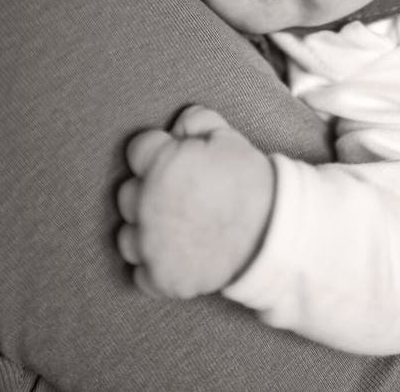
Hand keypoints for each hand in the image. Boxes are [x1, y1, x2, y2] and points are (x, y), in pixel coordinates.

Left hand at [117, 105, 274, 298]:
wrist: (272, 233)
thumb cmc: (249, 182)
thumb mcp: (228, 138)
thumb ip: (196, 122)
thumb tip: (178, 125)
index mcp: (161, 164)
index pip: (138, 148)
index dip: (159, 150)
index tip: (175, 159)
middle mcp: (147, 204)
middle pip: (127, 193)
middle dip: (148, 190)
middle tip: (178, 194)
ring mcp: (151, 244)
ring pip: (127, 235)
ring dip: (144, 230)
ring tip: (172, 227)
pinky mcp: (160, 277)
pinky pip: (139, 274)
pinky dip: (153, 267)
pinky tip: (173, 256)